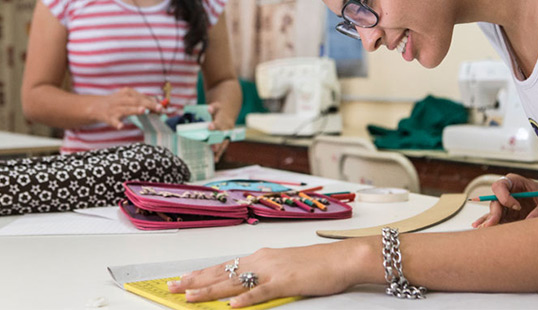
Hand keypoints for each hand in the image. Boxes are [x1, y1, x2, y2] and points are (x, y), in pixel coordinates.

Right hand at [93, 88, 161, 128]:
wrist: (95, 107)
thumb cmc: (117, 103)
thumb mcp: (128, 98)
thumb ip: (142, 101)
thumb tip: (159, 105)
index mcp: (127, 93)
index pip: (142, 97)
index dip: (153, 102)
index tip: (163, 107)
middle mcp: (121, 99)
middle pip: (136, 101)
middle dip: (148, 104)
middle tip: (160, 109)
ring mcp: (114, 108)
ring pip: (125, 109)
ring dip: (134, 110)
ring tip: (143, 110)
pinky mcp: (108, 117)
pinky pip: (113, 121)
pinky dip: (117, 123)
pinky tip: (121, 126)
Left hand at [167, 242, 366, 307]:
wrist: (341, 258)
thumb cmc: (317, 264)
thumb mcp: (284, 268)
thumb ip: (263, 277)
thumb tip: (244, 289)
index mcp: (261, 257)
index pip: (224, 266)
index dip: (201, 274)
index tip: (182, 279)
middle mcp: (262, 261)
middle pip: (222, 273)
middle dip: (195, 281)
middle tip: (172, 287)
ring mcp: (273, 271)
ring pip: (235, 282)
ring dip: (210, 291)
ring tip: (189, 297)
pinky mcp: (286, 282)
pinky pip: (261, 292)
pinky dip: (245, 300)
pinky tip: (232, 306)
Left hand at [206, 101, 234, 161]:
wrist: (228, 112)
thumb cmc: (219, 110)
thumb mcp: (216, 106)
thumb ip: (212, 108)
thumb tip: (209, 109)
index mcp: (223, 120)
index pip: (219, 123)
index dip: (215, 126)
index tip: (210, 127)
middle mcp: (226, 129)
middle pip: (222, 137)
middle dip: (218, 143)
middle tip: (213, 148)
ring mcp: (227, 135)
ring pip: (224, 144)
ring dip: (219, 150)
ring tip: (215, 158)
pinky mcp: (226, 139)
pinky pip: (223, 147)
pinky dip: (219, 153)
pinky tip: (215, 160)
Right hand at [471, 173, 537, 228]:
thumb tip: (528, 222)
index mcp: (514, 182)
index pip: (500, 186)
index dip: (505, 197)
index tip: (518, 207)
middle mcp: (506, 192)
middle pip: (495, 201)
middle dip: (494, 214)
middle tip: (491, 225)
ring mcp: (505, 204)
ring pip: (494, 212)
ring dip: (489, 221)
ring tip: (481, 229)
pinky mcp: (507, 214)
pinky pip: (496, 218)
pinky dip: (488, 223)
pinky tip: (478, 227)